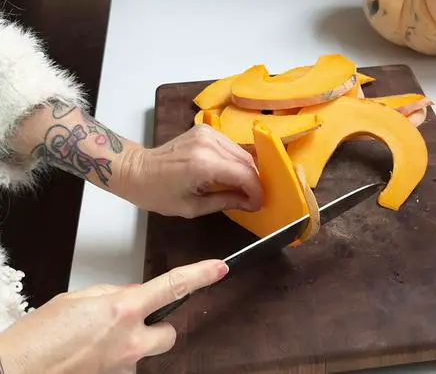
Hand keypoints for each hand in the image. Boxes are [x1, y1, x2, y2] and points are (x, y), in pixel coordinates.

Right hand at [0, 259, 228, 373]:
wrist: (17, 371)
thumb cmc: (41, 334)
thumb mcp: (80, 298)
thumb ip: (115, 294)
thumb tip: (135, 296)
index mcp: (123, 309)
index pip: (172, 286)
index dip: (200, 275)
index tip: (219, 268)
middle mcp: (130, 340)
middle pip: (169, 332)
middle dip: (159, 324)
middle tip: (135, 319)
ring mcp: (124, 364)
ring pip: (147, 351)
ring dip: (134, 342)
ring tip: (99, 340)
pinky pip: (128, 364)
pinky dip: (117, 355)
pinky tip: (94, 353)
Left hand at [120, 124, 262, 217]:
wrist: (136, 170)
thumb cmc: (158, 193)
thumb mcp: (192, 207)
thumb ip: (225, 202)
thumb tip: (251, 203)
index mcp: (203, 164)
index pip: (244, 174)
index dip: (256, 190)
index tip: (259, 204)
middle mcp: (208, 143)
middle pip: (246, 161)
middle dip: (254, 181)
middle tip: (253, 199)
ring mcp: (206, 132)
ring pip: (241, 152)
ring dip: (246, 170)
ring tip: (242, 188)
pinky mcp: (204, 129)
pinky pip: (230, 145)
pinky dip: (235, 160)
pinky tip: (230, 174)